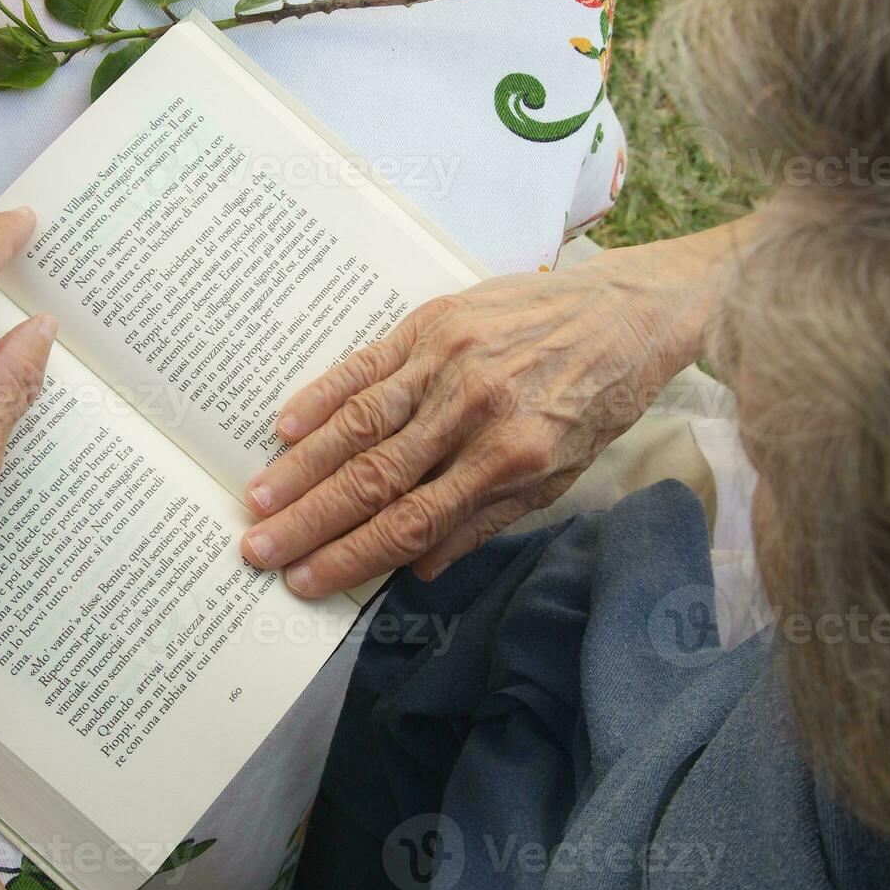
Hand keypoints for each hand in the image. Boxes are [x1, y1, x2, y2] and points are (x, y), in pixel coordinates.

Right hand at [239, 236, 737, 596]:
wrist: (633, 308)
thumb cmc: (597, 399)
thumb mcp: (560, 476)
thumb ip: (485, 520)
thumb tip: (415, 566)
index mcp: (511, 460)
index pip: (414, 522)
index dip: (353, 556)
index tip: (305, 581)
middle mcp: (476, 411)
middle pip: (376, 478)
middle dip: (311, 521)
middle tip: (256, 549)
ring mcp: (452, 362)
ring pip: (362, 423)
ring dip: (303, 466)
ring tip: (258, 499)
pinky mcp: (437, 321)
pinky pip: (368, 363)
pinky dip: (324, 394)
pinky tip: (285, 426)